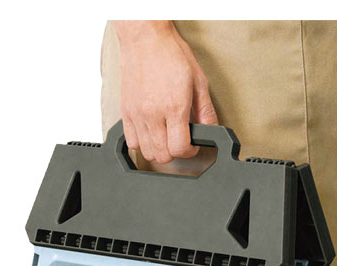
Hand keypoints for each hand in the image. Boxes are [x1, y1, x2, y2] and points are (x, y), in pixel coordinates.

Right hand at [114, 21, 217, 163]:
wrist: (145, 38)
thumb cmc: (171, 55)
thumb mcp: (198, 82)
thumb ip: (206, 111)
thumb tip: (211, 130)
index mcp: (174, 107)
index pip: (180, 149)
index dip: (190, 151)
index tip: (192, 145)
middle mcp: (153, 113)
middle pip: (163, 156)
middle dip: (175, 153)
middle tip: (180, 140)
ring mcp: (137, 114)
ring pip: (147, 152)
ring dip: (159, 150)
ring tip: (166, 137)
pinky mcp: (126, 112)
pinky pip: (131, 142)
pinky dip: (142, 144)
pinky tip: (151, 134)